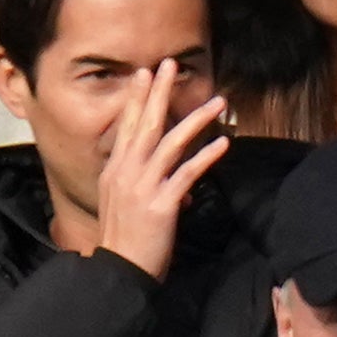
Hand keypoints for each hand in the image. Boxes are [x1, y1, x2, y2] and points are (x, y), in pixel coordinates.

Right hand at [94, 60, 230, 282]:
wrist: (119, 272)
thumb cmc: (124, 242)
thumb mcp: (123, 206)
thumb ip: (143, 186)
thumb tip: (175, 183)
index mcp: (114, 172)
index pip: (127, 128)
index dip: (138, 100)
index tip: (145, 74)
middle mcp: (125, 174)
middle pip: (146, 125)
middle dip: (159, 93)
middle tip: (170, 64)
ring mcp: (142, 187)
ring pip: (171, 143)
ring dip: (196, 119)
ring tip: (218, 101)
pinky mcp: (162, 204)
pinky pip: (187, 173)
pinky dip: (206, 156)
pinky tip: (222, 143)